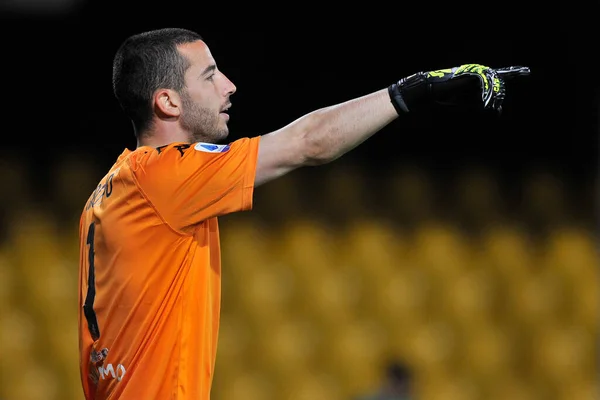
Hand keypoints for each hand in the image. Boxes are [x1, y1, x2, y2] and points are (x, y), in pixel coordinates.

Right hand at [388, 64, 529, 113]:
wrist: (430, 91)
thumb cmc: (446, 98)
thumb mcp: (468, 103)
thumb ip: (484, 103)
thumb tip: (499, 110)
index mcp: (479, 78)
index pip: (500, 74)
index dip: (514, 71)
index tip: (527, 71)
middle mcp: (479, 72)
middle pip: (499, 80)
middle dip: (499, 96)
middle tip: (495, 108)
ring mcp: (475, 71)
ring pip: (494, 83)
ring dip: (493, 97)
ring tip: (490, 108)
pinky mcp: (471, 74)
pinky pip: (485, 83)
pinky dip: (486, 94)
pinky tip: (484, 104)